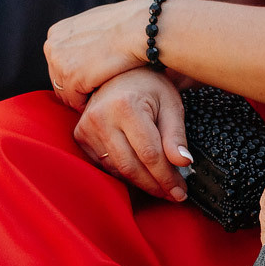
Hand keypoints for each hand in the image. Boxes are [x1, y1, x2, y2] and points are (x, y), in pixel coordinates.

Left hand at [43, 0, 150, 110]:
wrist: (140, 27)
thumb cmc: (127, 24)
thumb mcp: (96, 23)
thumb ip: (82, 37)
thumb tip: (83, 50)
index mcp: (57, 32)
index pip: (58, 63)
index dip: (77, 72)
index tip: (94, 76)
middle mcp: (52, 46)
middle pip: (58, 79)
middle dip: (76, 86)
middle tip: (99, 87)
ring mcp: (59, 63)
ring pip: (65, 93)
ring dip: (83, 96)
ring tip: (104, 90)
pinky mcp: (71, 78)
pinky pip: (75, 101)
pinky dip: (89, 103)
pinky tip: (105, 94)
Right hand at [74, 68, 189, 200]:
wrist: (120, 71)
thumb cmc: (149, 85)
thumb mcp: (170, 104)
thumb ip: (176, 135)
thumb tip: (184, 163)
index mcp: (125, 106)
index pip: (149, 154)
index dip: (166, 177)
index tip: (180, 191)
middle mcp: (101, 118)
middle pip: (131, 167)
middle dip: (155, 185)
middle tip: (174, 194)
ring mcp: (86, 128)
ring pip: (117, 169)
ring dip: (141, 182)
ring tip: (162, 184)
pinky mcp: (80, 135)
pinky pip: (105, 165)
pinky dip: (124, 172)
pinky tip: (141, 172)